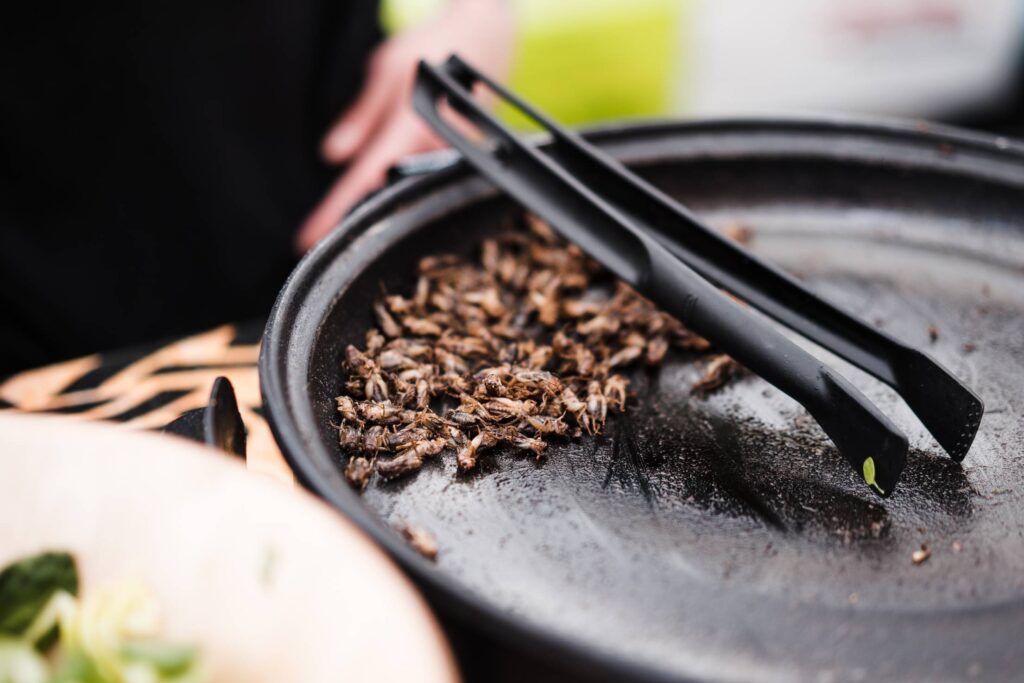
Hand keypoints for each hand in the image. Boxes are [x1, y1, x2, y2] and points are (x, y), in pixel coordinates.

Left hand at [296, 0, 514, 251]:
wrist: (487, 37)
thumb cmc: (433, 47)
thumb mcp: (385, 70)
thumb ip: (360, 118)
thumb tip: (333, 155)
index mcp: (408, 128)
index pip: (362, 179)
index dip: (335, 211)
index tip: (311, 237)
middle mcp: (431, 149)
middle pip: (385, 191)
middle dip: (357, 206)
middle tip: (325, 224)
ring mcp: (448, 157)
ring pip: (405, 183)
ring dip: (383, 185)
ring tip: (364, 183)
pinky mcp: (458, 157)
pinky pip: (423, 173)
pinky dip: (405, 172)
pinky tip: (401, 162)